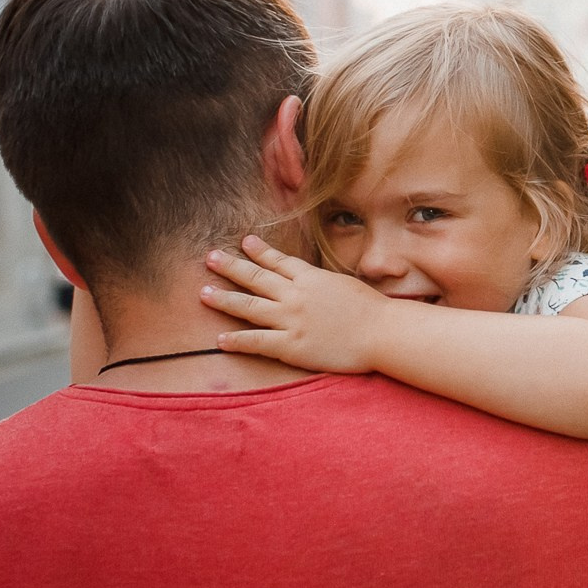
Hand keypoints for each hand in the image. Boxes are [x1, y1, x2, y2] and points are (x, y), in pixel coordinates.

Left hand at [201, 235, 393, 372]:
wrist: (383, 332)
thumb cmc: (373, 310)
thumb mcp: (346, 285)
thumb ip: (324, 282)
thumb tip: (313, 280)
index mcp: (311, 278)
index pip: (278, 261)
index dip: (259, 251)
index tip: (244, 242)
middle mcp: (296, 295)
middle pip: (256, 277)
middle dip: (231, 267)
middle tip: (210, 258)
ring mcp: (292, 320)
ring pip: (249, 307)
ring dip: (224, 299)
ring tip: (203, 293)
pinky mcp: (293, 346)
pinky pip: (258, 342)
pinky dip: (238, 340)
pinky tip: (220, 339)